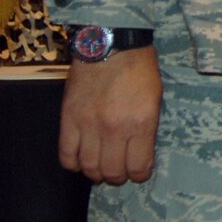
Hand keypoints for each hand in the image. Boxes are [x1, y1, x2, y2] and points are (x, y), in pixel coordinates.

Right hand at [59, 47, 162, 184]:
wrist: (109, 45)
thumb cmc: (139, 69)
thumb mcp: (155, 98)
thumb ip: (147, 128)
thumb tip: (140, 154)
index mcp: (141, 123)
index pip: (138, 166)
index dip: (140, 175)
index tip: (140, 173)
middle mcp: (114, 128)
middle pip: (111, 171)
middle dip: (118, 177)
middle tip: (120, 172)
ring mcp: (88, 125)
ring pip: (88, 167)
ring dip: (95, 172)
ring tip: (101, 167)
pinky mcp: (68, 119)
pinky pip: (66, 155)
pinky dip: (73, 163)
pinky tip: (81, 159)